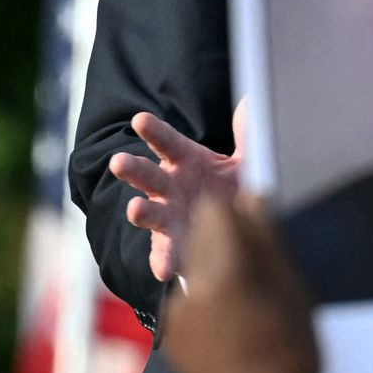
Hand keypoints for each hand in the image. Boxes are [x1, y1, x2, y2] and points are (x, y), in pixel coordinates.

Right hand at [108, 105, 244, 280]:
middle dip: (133, 169)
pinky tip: (163, 271)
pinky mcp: (175, 245)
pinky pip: (165, 253)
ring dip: (140, 213)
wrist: (236, 225)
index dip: (153, 131)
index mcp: (184, 160)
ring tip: (134, 210)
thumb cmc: (231, 185)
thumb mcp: (245, 159)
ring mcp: (169, 216)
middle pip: (147, 175)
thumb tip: (253, 101)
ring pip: (150, 213)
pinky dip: (163, 261)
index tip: (139, 120)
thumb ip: (248, 134)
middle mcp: (170, 186)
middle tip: (118, 162)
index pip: (166, 141)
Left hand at [160, 193, 321, 372]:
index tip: (258, 223)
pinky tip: (235, 326)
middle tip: (258, 263)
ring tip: (251, 302)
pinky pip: (189, 299)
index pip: (216, 210)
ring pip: (195, 266)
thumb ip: (268, 242)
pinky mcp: (172, 337)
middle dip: (226, 237)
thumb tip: (252, 198)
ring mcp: (177, 315)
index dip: (238, 210)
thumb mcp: (294, 294)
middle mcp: (190, 288)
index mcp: (224, 273)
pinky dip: (208, 300)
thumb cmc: (289, 359)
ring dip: (218, 268)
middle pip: (201, 235)